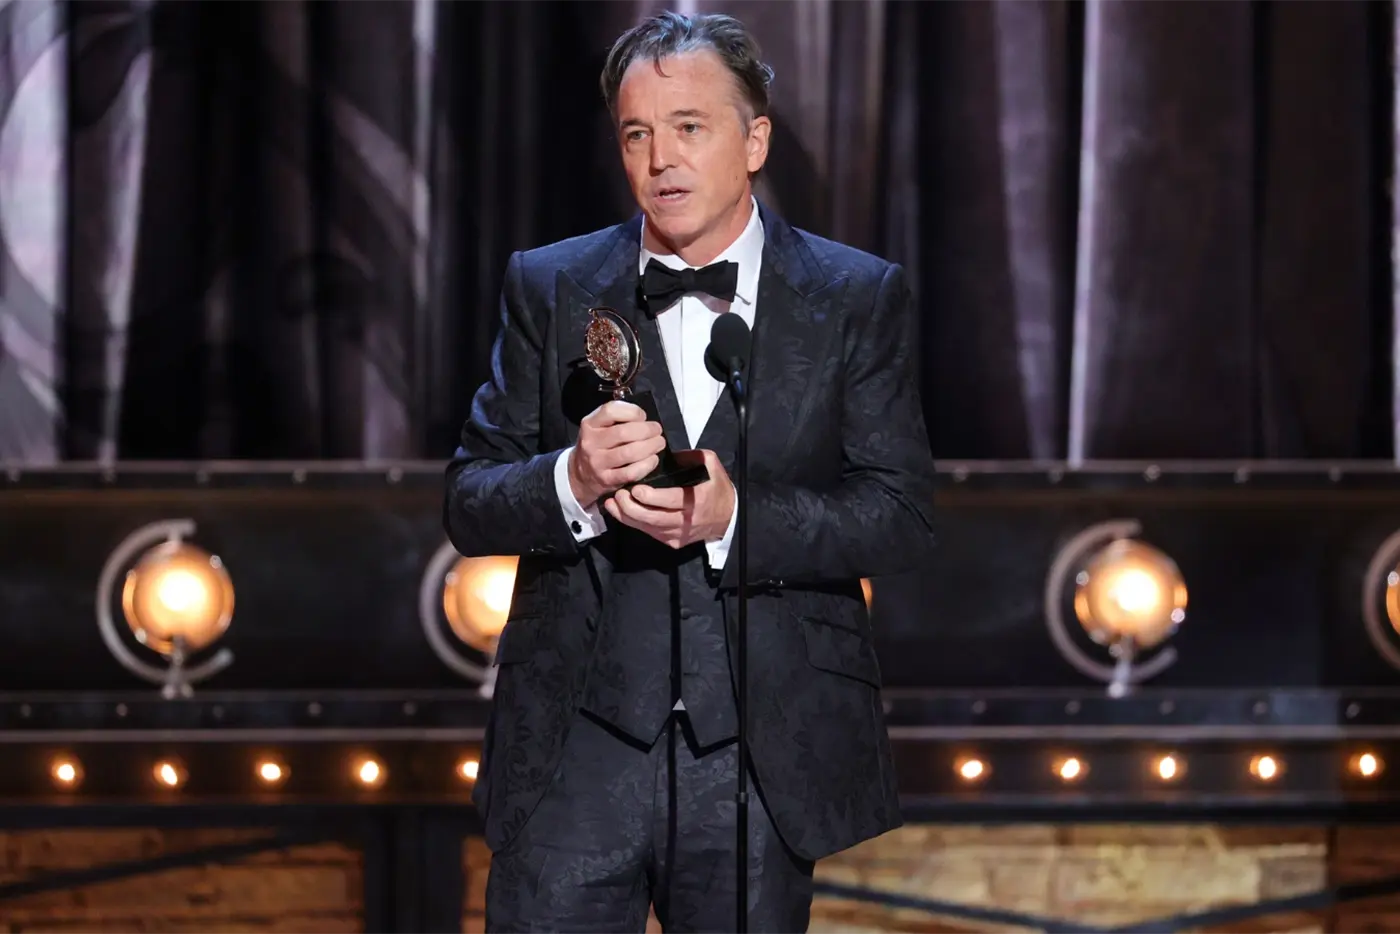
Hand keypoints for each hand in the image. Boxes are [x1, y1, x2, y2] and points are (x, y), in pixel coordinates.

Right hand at [568, 401, 666, 508]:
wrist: (580, 474)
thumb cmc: (597, 445)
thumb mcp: (598, 426)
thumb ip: (617, 418)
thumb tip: (644, 419)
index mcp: (589, 424)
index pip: (611, 411)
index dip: (633, 411)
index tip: (643, 416)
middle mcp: (591, 442)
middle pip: (624, 432)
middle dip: (647, 430)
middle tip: (657, 431)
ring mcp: (598, 463)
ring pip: (630, 453)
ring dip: (650, 446)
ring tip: (658, 443)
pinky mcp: (607, 480)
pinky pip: (632, 472)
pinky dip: (647, 465)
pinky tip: (652, 459)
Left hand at [603, 450, 734, 548]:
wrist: (728, 518)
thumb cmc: (717, 489)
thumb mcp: (712, 466)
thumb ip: (691, 456)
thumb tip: (667, 452)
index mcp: (697, 501)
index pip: (670, 501)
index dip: (651, 497)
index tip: (636, 489)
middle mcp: (686, 521)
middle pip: (653, 518)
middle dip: (631, 507)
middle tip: (619, 494)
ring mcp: (678, 534)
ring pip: (647, 528)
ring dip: (626, 516)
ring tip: (612, 502)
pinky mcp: (672, 541)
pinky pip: (648, 533)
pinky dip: (633, 522)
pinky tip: (620, 512)